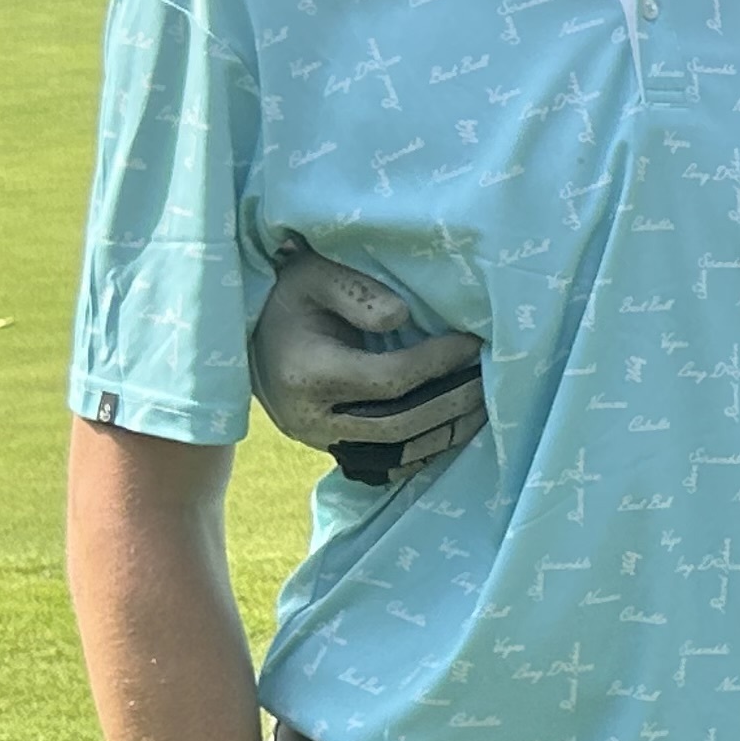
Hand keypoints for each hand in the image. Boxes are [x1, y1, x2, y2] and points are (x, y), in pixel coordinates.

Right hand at [251, 242, 484, 476]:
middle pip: (399, 424)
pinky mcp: (331, 451)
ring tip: (482, 405)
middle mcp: (312, 417)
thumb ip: (356, 291)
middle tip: (488, 379)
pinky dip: (424, 450)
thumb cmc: (290, 296)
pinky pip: (386, 466)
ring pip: (396, 453)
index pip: (390, 379)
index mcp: (308, 373)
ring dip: (445, 433)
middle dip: (451, 404)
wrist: (251, 335)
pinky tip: (454, 427)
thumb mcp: (314, 275)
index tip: (472, 343)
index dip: (437, 364)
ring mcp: (320, 441)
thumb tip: (401, 317)